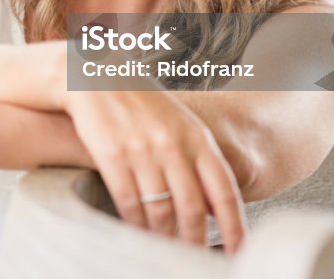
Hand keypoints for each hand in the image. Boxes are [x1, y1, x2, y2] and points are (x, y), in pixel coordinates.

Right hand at [63, 90, 246, 252]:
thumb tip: (215, 206)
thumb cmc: (140, 102)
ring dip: (164, 238)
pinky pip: (128, 203)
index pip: (224, 191)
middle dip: (195, 241)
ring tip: (164, 250)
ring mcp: (142, 151)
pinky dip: (135, 224)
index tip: (239, 252)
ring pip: (160, 211)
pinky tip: (137, 233)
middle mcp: (173, 146)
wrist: (94, 75)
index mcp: (197, 137)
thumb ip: (199, 160)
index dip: (234, 227)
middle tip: (194, 258)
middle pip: (193, 208)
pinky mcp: (112, 155)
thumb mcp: (180, 124)